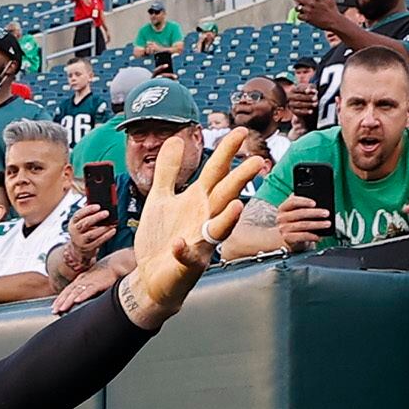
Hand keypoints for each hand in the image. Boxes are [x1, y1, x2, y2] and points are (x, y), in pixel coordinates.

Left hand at [51, 262, 120, 314]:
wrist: (115, 265)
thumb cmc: (104, 275)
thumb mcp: (91, 281)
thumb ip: (84, 289)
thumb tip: (78, 300)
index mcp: (80, 280)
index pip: (67, 290)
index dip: (59, 299)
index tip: (53, 307)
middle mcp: (83, 280)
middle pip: (69, 292)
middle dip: (60, 302)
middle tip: (54, 311)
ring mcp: (90, 281)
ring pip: (76, 292)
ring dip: (68, 301)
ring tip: (62, 309)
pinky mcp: (99, 283)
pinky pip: (90, 290)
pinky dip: (83, 295)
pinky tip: (77, 301)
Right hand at [65, 203, 115, 264]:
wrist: (79, 249)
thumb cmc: (83, 231)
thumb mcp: (81, 222)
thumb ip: (88, 214)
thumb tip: (101, 205)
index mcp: (73, 223)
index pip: (78, 215)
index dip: (88, 210)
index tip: (98, 206)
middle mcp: (75, 232)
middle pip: (85, 224)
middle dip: (96, 217)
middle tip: (106, 213)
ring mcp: (81, 241)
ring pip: (92, 234)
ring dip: (102, 228)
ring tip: (111, 224)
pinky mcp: (88, 248)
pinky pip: (98, 241)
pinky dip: (106, 236)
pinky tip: (113, 230)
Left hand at [126, 129, 266, 322]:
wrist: (150, 276)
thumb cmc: (161, 238)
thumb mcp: (161, 198)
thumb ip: (169, 170)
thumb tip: (174, 140)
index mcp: (198, 201)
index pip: (216, 172)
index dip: (227, 151)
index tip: (241, 132)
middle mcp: (204, 219)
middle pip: (224, 196)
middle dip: (240, 180)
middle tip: (258, 161)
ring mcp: (199, 242)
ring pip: (217, 228)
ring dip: (227, 218)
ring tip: (236, 205)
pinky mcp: (187, 264)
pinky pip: (188, 257)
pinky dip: (184, 251)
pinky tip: (179, 244)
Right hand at [272, 193, 335, 249]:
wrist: (288, 238)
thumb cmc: (296, 222)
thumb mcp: (297, 212)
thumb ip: (304, 206)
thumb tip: (320, 204)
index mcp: (284, 208)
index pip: (293, 201)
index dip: (304, 201)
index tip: (315, 203)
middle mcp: (282, 217)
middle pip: (299, 213)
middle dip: (315, 213)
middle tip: (326, 213)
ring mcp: (283, 228)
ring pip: (302, 225)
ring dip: (317, 224)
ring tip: (327, 224)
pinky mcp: (287, 238)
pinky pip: (302, 236)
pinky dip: (312, 236)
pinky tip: (319, 236)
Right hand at [285, 81, 318, 124]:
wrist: (304, 105)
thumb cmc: (308, 94)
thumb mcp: (310, 89)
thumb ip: (311, 88)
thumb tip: (312, 91)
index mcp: (293, 89)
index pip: (299, 88)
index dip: (306, 89)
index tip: (314, 91)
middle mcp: (290, 96)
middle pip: (299, 96)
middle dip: (308, 97)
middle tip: (316, 98)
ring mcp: (290, 104)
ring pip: (298, 103)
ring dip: (308, 104)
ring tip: (316, 104)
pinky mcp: (292, 110)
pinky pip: (298, 111)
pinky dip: (305, 111)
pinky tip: (311, 111)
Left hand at [292, 0, 347, 33]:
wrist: (334, 21)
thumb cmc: (332, 10)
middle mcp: (312, 3)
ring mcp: (309, 11)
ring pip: (297, 7)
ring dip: (298, 7)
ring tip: (301, 7)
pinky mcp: (307, 18)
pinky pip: (299, 16)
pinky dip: (300, 15)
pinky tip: (303, 14)